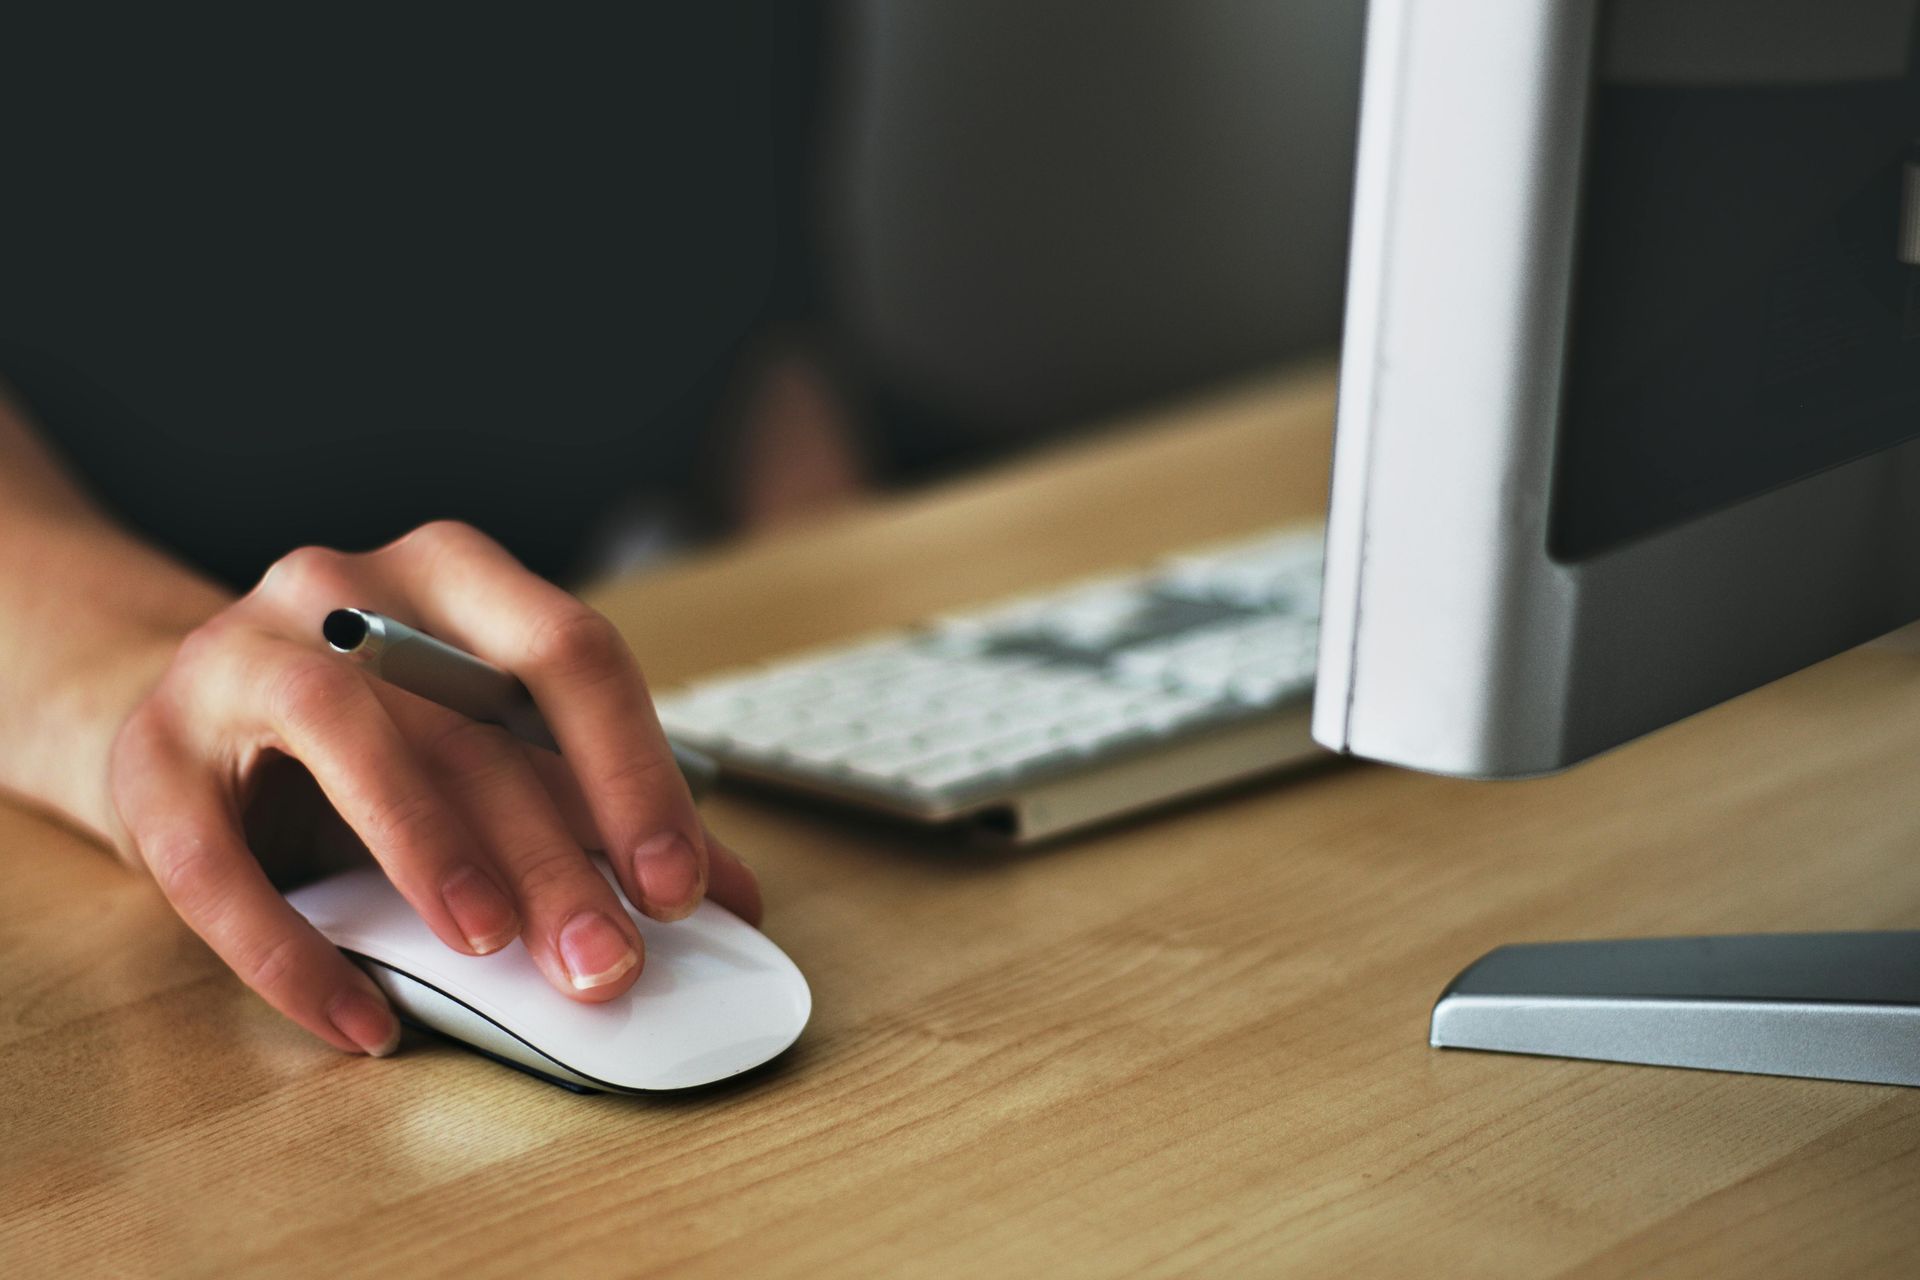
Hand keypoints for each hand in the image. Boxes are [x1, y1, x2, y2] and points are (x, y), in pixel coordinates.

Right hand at [108, 520, 760, 1056]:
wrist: (186, 718)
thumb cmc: (372, 735)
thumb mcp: (489, 749)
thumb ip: (597, 808)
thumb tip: (733, 898)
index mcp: (455, 577)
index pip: (569, 652)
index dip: (634, 772)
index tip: (683, 886)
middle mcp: (345, 590)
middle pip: (469, 718)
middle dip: (552, 853)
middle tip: (607, 962)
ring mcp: (236, 659)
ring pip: (344, 735)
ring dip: (428, 847)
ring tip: (489, 947)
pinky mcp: (149, 757)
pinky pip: (214, 861)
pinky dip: (292, 951)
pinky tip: (362, 1022)